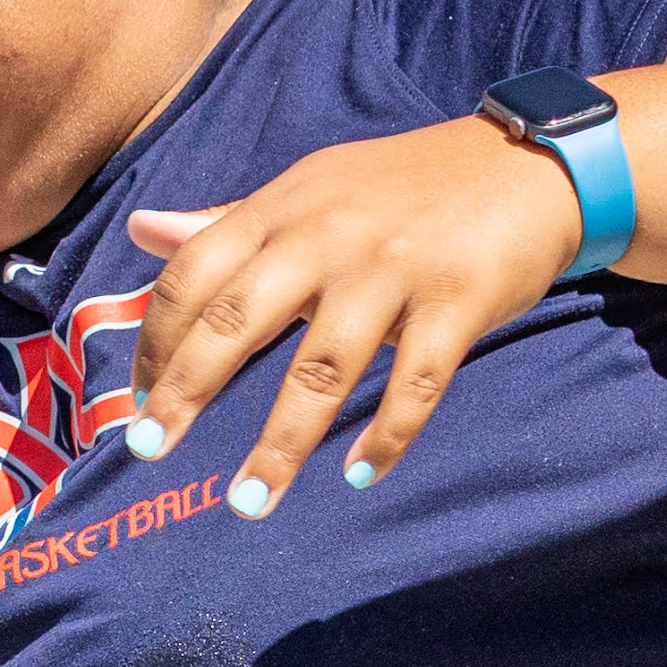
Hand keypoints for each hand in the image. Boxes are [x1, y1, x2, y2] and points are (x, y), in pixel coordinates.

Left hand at [117, 112, 584, 513]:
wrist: (529, 164)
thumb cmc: (401, 189)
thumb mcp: (308, 190)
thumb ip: (226, 222)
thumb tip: (140, 230)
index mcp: (282, 208)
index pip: (193, 275)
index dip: (156, 341)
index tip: (136, 399)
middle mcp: (329, 234)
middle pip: (237, 318)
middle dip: (186, 390)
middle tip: (147, 450)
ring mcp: (395, 268)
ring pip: (323, 367)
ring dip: (281, 443)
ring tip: (249, 502)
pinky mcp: (460, 299)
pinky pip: (415, 382)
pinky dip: (387, 435)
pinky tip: (358, 476)